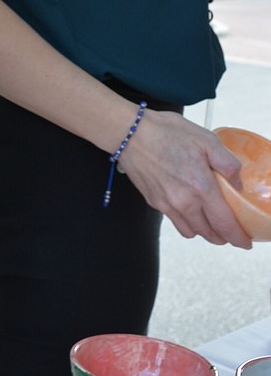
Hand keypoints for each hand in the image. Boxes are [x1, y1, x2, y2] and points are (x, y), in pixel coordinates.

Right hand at [119, 110, 251, 248]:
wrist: (130, 133)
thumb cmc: (167, 132)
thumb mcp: (207, 140)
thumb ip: (228, 164)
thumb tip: (238, 184)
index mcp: (201, 187)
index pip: (224, 224)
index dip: (237, 237)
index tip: (244, 243)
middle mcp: (184, 202)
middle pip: (208, 233)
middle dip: (223, 237)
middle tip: (230, 232)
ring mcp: (166, 204)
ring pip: (191, 232)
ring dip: (204, 231)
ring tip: (210, 221)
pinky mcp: (154, 202)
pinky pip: (175, 221)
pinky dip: (186, 222)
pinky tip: (190, 208)